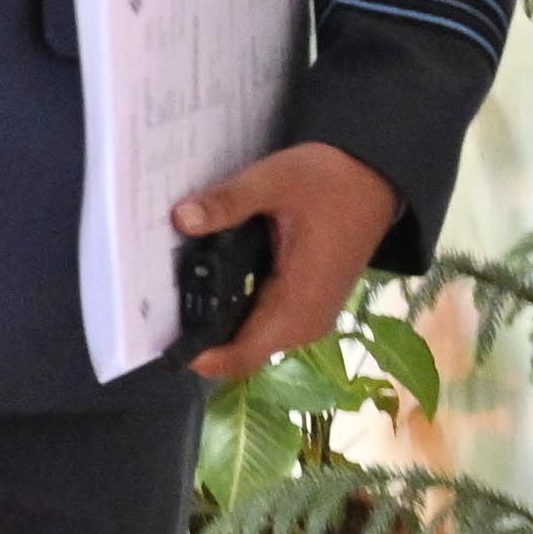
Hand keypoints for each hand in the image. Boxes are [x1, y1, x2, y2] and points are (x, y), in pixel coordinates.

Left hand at [176, 142, 402, 383]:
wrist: (374, 177)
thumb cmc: (329, 181)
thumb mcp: (275, 181)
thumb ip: (229, 202)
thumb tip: (181, 218)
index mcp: (297, 304)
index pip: (241, 356)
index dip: (199, 356)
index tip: (160, 339)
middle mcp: (304, 323)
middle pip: (239, 351)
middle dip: (200, 334)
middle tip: (158, 305)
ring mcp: (307, 318)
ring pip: (249, 339)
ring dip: (216, 322)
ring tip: (178, 289)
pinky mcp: (306, 306)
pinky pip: (262, 323)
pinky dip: (234, 310)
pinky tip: (210, 283)